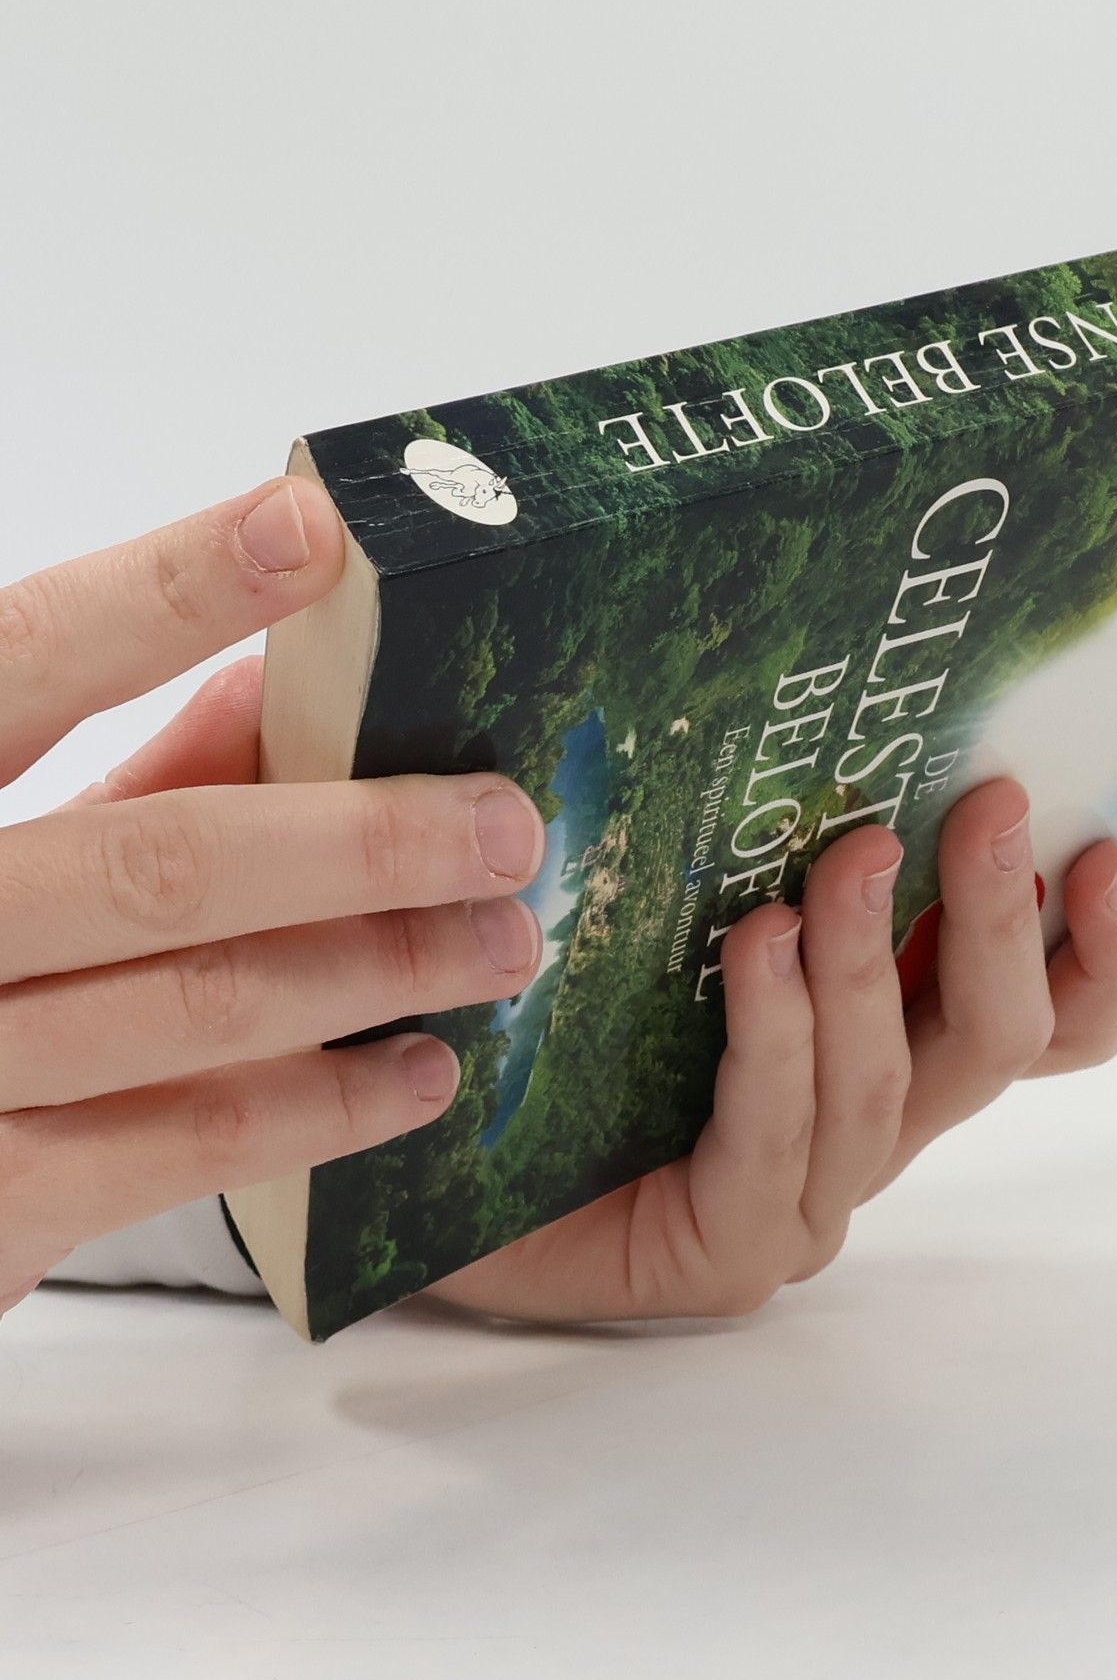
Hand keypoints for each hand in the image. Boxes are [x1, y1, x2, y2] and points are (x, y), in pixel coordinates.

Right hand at [0, 482, 548, 1315]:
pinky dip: (319, 1107)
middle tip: (506, 829)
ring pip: (200, 1006)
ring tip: (503, 944)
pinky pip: (178, 1148)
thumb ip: (115, 765)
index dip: (166, 592)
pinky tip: (422, 1075)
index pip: (30, 657)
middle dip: (363, 846)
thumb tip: (269, 679)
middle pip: (162, 864)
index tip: (313, 531)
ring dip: (381, 970)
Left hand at [431, 775, 1116, 1323]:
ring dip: (874, 959)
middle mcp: (875, 1118)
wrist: (428, 1133)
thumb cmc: (565, 995)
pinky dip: (778, 1036)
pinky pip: (781, 1137)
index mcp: (895, 1039)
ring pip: (893, 1082)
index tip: (1103, 847)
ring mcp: (812, 1193)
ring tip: (848, 857)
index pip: (1053, 1022)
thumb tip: (832, 700)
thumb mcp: (691, 884)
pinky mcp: (733, 1247)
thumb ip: (781, 831)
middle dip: (1007, 919)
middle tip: (990, 805)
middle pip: (1002, 1042)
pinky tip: (754, 948)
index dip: (1103, 952)